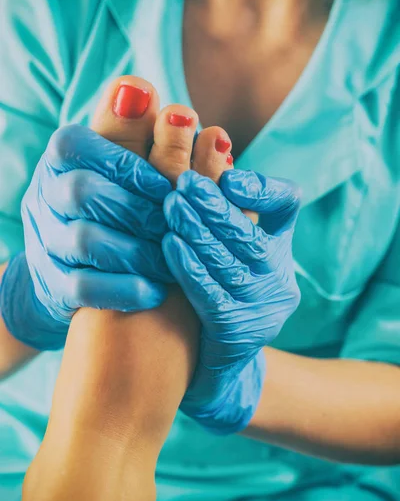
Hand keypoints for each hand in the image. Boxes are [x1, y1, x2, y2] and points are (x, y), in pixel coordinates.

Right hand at [12, 124, 171, 348]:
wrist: (72, 268)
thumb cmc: (112, 205)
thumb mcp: (119, 165)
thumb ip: (132, 130)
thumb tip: (140, 86)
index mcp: (61, 161)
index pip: (74, 143)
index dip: (123, 161)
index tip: (164, 183)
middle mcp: (46, 196)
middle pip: (82, 191)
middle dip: (138, 207)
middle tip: (176, 222)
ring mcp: (47, 242)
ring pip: (85, 240)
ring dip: (138, 248)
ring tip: (174, 258)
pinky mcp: (55, 286)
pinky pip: (83, 287)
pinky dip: (125, 287)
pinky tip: (156, 289)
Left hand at [162, 169, 300, 433]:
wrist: (208, 362)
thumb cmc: (205, 286)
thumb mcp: (214, 241)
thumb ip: (210, 198)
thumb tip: (200, 138)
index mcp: (276, 245)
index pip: (285, 204)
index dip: (260, 187)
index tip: (227, 174)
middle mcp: (278, 276)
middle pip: (251, 232)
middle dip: (215, 205)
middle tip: (182, 180)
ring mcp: (263, 309)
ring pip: (232, 262)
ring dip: (200, 231)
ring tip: (170, 204)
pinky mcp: (238, 334)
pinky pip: (214, 296)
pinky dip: (191, 267)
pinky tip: (168, 245)